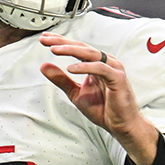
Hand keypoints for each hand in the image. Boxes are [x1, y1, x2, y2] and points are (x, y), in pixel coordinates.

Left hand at [39, 33, 158, 164]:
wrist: (120, 125)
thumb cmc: (103, 108)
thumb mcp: (76, 93)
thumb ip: (61, 79)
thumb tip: (44, 66)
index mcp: (95, 64)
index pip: (76, 48)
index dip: (60, 42)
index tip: (44, 39)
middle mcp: (105, 62)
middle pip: (81, 47)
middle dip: (62, 42)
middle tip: (46, 40)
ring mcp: (113, 68)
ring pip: (90, 53)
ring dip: (71, 50)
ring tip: (54, 50)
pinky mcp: (117, 78)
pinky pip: (100, 68)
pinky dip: (84, 67)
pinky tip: (70, 69)